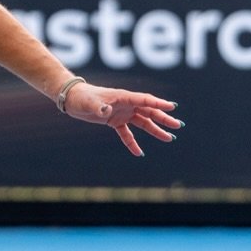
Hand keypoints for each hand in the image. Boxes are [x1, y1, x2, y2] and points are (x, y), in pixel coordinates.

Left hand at [62, 84, 181, 156]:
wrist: (73, 99)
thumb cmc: (82, 97)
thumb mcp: (90, 103)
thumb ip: (99, 107)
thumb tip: (106, 111)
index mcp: (124, 97)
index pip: (145, 100)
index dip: (158, 104)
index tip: (172, 108)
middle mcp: (126, 105)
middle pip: (149, 112)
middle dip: (163, 119)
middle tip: (178, 126)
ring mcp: (122, 113)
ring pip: (143, 122)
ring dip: (155, 130)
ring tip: (169, 138)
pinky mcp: (114, 121)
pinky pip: (127, 133)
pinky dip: (132, 143)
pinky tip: (139, 153)